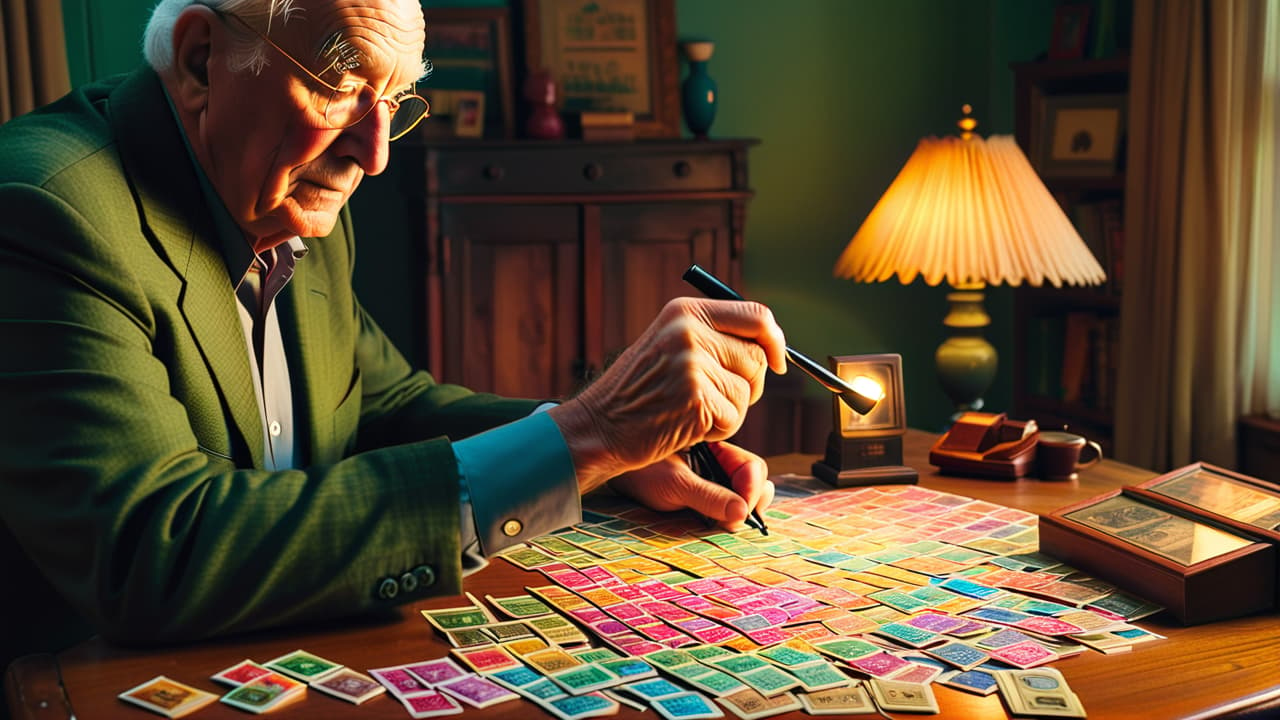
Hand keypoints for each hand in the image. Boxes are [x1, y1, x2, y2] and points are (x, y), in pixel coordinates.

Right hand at [549, 297, 785, 489]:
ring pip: (747, 392)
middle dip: (748, 384)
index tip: (778, 362)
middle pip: (758, 357)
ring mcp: (691, 365)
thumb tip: (770, 346)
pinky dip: (716, 430)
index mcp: (685, 312)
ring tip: (690, 411)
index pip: (757, 315)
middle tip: (714, 398)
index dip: (775, 341)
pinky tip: (685, 426)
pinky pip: (733, 418)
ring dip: (729, 411)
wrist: (598, 426)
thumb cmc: (638, 392)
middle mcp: (689, 332)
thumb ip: (714, 337)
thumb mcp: (670, 345)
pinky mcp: (695, 400)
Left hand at [608, 442, 774, 531]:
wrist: (611, 473)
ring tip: (728, 525)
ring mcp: (711, 480)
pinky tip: (718, 526)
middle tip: (739, 521)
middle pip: (751, 482)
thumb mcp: (674, 484)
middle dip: (751, 501)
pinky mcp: (702, 497)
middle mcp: (718, 463)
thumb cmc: (638, 471)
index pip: (750, 467)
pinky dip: (726, 518)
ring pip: (740, 497)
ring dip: (739, 512)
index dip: (752, 488)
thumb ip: (709, 496)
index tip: (745, 508)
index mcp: (715, 448)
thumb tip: (742, 513)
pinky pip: (725, 507)